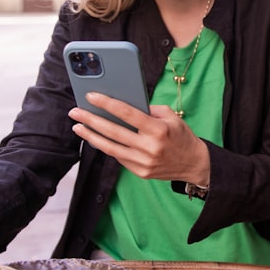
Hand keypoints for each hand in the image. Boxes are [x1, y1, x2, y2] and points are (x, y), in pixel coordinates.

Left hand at [69, 92, 210, 185]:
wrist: (194, 164)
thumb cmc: (181, 136)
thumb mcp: (171, 117)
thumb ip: (149, 110)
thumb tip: (123, 105)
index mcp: (158, 129)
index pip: (127, 113)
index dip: (107, 103)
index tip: (91, 96)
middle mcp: (149, 147)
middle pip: (113, 131)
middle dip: (91, 120)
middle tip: (75, 112)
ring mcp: (143, 162)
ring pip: (110, 147)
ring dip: (91, 136)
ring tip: (78, 127)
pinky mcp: (140, 172)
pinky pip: (118, 157)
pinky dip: (106, 146)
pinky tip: (96, 138)